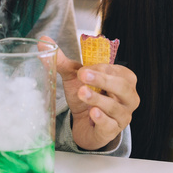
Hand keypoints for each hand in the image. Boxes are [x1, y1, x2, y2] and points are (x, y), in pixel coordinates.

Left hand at [48, 36, 139, 150]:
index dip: (99, 69)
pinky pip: (110, 125)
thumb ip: (62, 60)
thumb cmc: (85, 95)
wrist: (82, 123)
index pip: (115, 71)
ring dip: (98, 99)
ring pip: (114, 106)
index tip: (82, 70)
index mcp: (124, 78)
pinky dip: (101, 119)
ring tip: (82, 93)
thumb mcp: (74, 76)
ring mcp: (122, 116)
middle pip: (122, 86)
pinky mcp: (112, 131)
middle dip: (102, 80)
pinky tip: (92, 113)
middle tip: (83, 76)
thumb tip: (43, 41)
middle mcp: (128, 97)